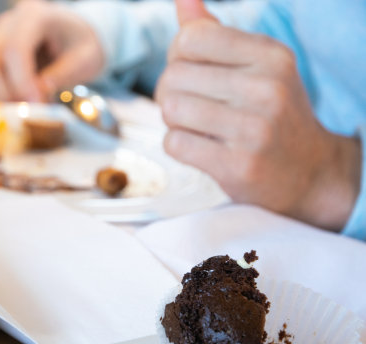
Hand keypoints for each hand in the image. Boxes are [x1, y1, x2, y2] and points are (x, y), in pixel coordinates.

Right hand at [0, 0, 103, 101]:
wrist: (75, 36)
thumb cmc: (83, 45)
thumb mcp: (86, 59)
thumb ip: (63, 74)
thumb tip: (37, 94)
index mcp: (34, 17)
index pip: (14, 49)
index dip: (21, 82)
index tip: (36, 104)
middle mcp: (7, 24)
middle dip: (5, 94)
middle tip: (29, 109)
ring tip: (20, 105)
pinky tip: (10, 101)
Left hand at [155, 0, 360, 230]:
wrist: (310, 173)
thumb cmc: (273, 113)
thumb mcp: (256, 66)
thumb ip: (214, 33)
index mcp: (271, 55)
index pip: (190, 38)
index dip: (177, 57)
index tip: (191, 73)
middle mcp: (266, 88)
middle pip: (174, 76)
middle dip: (171, 92)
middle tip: (190, 106)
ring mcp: (254, 129)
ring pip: (171, 109)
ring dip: (174, 120)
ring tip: (196, 126)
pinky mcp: (238, 165)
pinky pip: (174, 143)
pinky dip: (178, 146)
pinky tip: (201, 147)